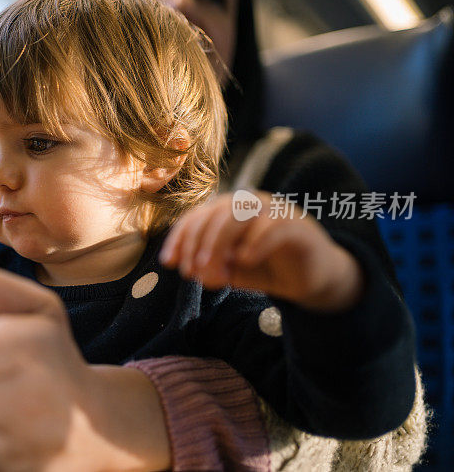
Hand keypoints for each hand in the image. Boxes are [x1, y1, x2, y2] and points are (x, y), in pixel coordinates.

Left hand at [159, 191, 363, 311]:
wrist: (313, 278)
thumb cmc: (266, 268)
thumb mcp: (231, 270)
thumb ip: (211, 267)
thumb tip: (192, 270)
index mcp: (229, 210)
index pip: (197, 216)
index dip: (180, 237)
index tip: (169, 263)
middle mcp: (250, 204)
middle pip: (215, 213)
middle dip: (198, 244)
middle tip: (193, 273)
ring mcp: (275, 211)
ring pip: (240, 214)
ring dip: (220, 243)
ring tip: (214, 272)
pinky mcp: (298, 226)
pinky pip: (273, 226)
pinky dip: (255, 242)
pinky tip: (244, 261)